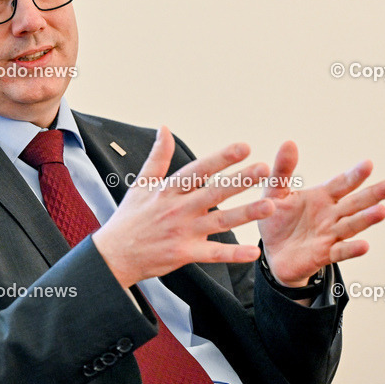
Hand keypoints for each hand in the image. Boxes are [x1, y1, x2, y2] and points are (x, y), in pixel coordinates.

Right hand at [92, 127, 275, 288]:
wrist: (114, 255)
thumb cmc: (130, 218)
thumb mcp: (141, 183)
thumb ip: (159, 156)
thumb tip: (165, 128)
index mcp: (169, 190)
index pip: (199, 170)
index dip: (221, 158)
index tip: (244, 147)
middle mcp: (178, 209)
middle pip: (214, 192)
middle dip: (240, 180)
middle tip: (264, 169)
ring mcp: (183, 232)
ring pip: (220, 222)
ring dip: (246, 214)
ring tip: (270, 206)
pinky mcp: (185, 254)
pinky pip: (213, 254)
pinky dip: (233, 254)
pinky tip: (253, 252)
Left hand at [258, 142, 384, 286]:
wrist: (270, 253)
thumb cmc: (276, 220)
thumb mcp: (275, 193)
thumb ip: (282, 171)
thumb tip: (289, 142)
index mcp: (322, 197)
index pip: (342, 184)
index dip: (355, 175)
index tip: (368, 164)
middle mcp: (331, 214)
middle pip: (355, 203)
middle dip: (373, 194)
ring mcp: (329, 235)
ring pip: (351, 225)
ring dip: (366, 219)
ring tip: (382, 211)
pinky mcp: (323, 254)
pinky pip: (339, 251)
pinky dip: (352, 249)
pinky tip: (364, 246)